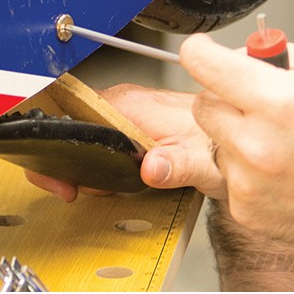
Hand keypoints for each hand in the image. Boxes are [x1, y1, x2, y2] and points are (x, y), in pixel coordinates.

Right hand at [24, 84, 226, 200]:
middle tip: (73, 190)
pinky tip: (104, 182)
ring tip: (91, 188)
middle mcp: (123, 103)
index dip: (55, 143)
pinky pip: (97, 140)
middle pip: (69, 125)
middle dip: (63, 162)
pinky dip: (93, 164)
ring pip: (81, 134)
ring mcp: (126, 112)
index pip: (69, 110)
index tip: (61, 174)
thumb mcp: (201, 164)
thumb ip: (175, 166)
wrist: (239, 134)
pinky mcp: (131, 124)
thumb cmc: (220, 147)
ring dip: (78, 166)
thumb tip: (151, 167)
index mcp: (129, 105)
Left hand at [179, 34, 293, 288]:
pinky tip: (283, 170)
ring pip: (214, 140)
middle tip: (256, 103)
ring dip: (236, 134)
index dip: (198, 51)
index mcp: (279, 101)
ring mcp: (248, 181)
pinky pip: (227, 173)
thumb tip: (235, 54)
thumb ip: (275, 54)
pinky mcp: (245, 209)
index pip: (204, 65)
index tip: (201, 52)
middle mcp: (256, 144)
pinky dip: (246, 168)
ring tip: (280, 142)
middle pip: (202, 103)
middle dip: (222, 96)